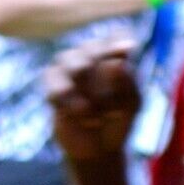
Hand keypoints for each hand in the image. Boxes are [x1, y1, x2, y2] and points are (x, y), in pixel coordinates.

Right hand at [45, 42, 140, 162]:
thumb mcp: (131, 104)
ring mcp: (68, 67)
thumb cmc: (120, 120)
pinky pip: (57, 88)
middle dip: (104, 79)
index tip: (127, 51)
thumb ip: (126, 83)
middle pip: (92, 48)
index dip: (119, 43)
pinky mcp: (52, 85)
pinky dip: (71, 105)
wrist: (99, 148)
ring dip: (88, 94)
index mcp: (115, 56)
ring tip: (97, 117)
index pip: (117, 36)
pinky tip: (82, 118)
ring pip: (72, 65)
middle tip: (114, 108)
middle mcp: (90, 55)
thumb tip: (118, 62)